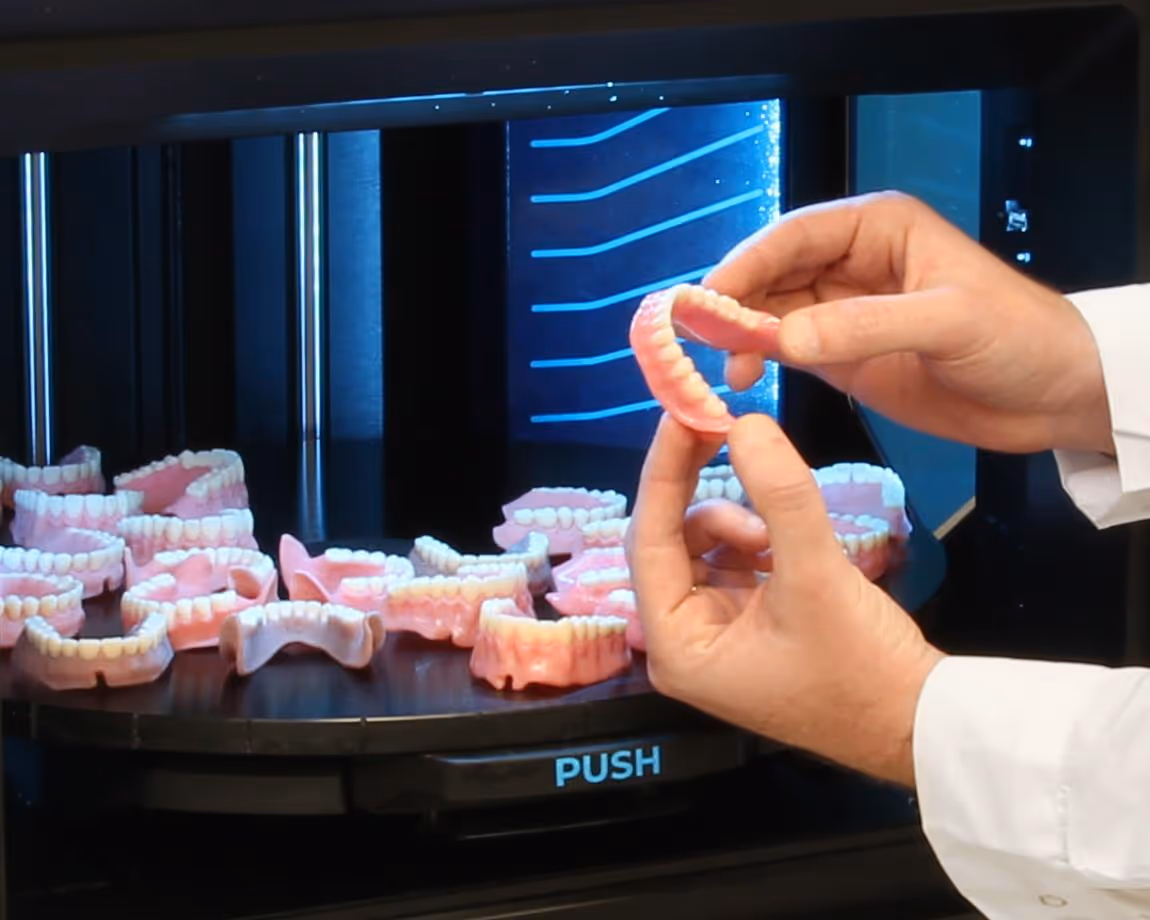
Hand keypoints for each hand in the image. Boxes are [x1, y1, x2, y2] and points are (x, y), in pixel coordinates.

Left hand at [625, 412, 943, 786]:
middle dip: (704, 495)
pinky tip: (786, 545)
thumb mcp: (818, 574)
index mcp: (676, 648)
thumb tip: (746, 423)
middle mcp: (680, 643)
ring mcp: (712, 635)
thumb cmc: (863, 666)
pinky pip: (730, 561)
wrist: (920, 723)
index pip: (646, 543)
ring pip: (700, 546)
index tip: (680, 416)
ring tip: (781, 537)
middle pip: (668, 541)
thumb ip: (781, 495)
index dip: (662, 474)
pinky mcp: (744, 625)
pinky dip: (755, 540)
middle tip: (730, 442)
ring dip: (738, 523)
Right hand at [705, 191, 1114, 455]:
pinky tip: (745, 379)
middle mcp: (850, 263)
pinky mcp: (841, 355)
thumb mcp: (947, 322)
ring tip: (725, 368)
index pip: (794, 235)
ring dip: (739, 334)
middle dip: (732, 301)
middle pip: (771, 272)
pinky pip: (785, 348)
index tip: (708, 299)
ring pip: (770, 311)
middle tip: (697, 339)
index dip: (746, 263)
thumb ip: (865, 327)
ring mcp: (842, 311)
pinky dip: (758, 359)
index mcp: (877, 228)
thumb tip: (783, 339)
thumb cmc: (1015, 338)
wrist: (1051, 394)